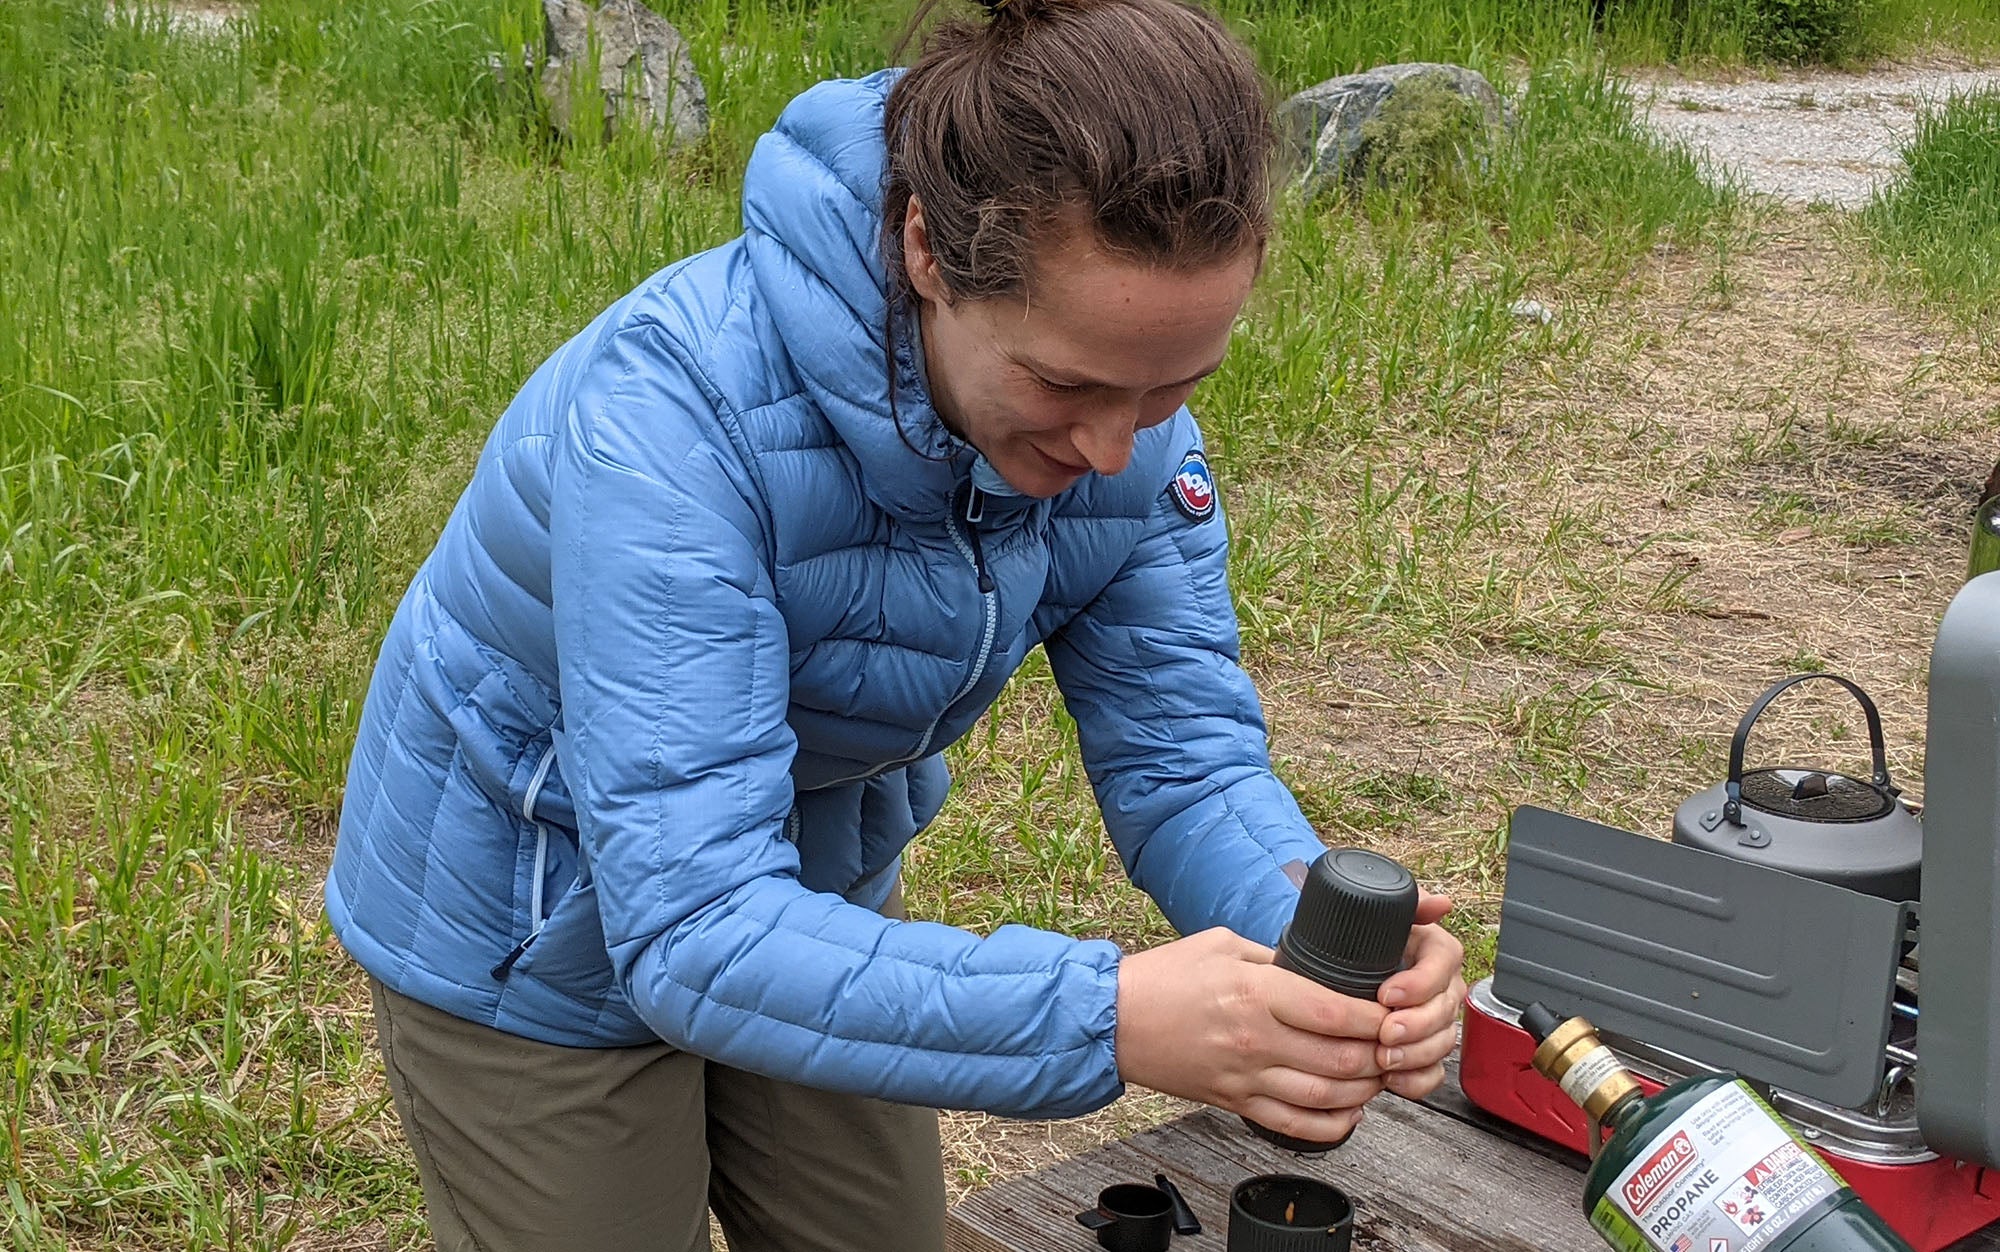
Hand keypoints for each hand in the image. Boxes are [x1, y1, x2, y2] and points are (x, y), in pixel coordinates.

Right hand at [1115, 928, 1388, 1146]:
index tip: (1391, 1010)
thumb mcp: (1222, 943)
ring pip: (1327, 1096)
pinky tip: (1349, 1113)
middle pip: (1342, 1059)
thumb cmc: (1162, 979)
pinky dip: (1332, 1126)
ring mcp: (1246, 1077)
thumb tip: (1313, 965)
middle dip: (1379, 1054)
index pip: (1335, 1011)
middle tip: (1393, 1044)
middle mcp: (1256, 1040)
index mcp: (1255, 993)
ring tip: (1376, 1074)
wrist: (1114, 1021)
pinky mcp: (1235, 1103)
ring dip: (1364, 1089)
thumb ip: (1273, 956)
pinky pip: (1296, 1126)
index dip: (1375, 1016)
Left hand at [1373, 890, 1467, 1102]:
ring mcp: (1435, 1020)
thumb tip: (1439, 903)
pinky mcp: (1424, 1050)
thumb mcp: (1374, 920)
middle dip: (1416, 1025)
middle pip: (1446, 1008)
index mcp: (1433, 949)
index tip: (1387, 993)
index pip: (1444, 962)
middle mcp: (1440, 985)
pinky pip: (1434, 1071)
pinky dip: (1416, 1079)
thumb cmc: (1357, 944)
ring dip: (1415, 1054)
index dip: (1421, 982)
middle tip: (1385, 1034)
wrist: (1334, 973)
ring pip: (1443, 1042)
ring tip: (1385, 1059)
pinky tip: (1393, 1078)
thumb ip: (1406, 905)